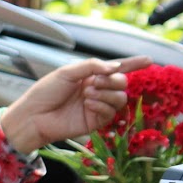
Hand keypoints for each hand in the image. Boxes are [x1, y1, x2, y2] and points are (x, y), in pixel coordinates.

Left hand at [0, 56, 152, 153]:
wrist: (33, 116)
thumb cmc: (45, 92)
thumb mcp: (67, 72)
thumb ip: (92, 66)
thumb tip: (115, 67)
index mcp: (89, 76)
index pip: (116, 68)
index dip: (133, 64)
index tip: (149, 60)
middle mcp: (96, 90)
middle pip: (122, 82)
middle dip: (113, 80)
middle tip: (94, 83)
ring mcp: (96, 107)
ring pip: (120, 98)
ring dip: (106, 94)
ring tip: (87, 95)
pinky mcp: (95, 122)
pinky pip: (111, 112)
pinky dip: (102, 106)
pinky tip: (87, 105)